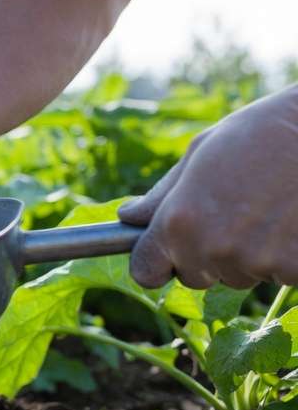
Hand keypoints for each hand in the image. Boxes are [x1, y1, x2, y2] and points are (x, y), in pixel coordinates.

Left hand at [118, 86, 297, 288]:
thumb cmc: (262, 133)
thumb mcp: (201, 153)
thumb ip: (162, 195)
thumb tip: (128, 217)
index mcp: (178, 222)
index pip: (146, 272)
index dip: (156, 262)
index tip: (167, 253)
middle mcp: (211, 248)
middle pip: (194, 277)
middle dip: (206, 256)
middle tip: (233, 214)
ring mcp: (255, 262)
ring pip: (238, 276)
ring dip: (247, 255)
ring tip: (269, 209)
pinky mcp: (295, 267)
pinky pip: (278, 274)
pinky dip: (285, 255)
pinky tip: (292, 219)